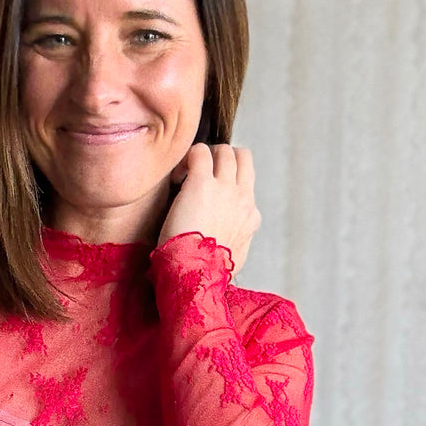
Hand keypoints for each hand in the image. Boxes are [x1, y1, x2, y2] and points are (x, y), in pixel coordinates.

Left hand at [156, 143, 260, 275]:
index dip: (227, 181)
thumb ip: (236, 242)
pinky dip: (187, 158)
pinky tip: (176, 177)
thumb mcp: (233, 258)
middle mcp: (242, 198)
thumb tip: (233, 241)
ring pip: (224, 149)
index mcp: (249, 217)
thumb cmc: (207, 273)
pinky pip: (199, 151)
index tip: (208, 194)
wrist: (194, 275)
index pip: (246, 184)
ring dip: (205, 155)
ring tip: (186, 174)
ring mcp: (225, 188)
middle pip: (241, 157)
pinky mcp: (202, 183)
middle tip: (199, 173)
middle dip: (220, 158)